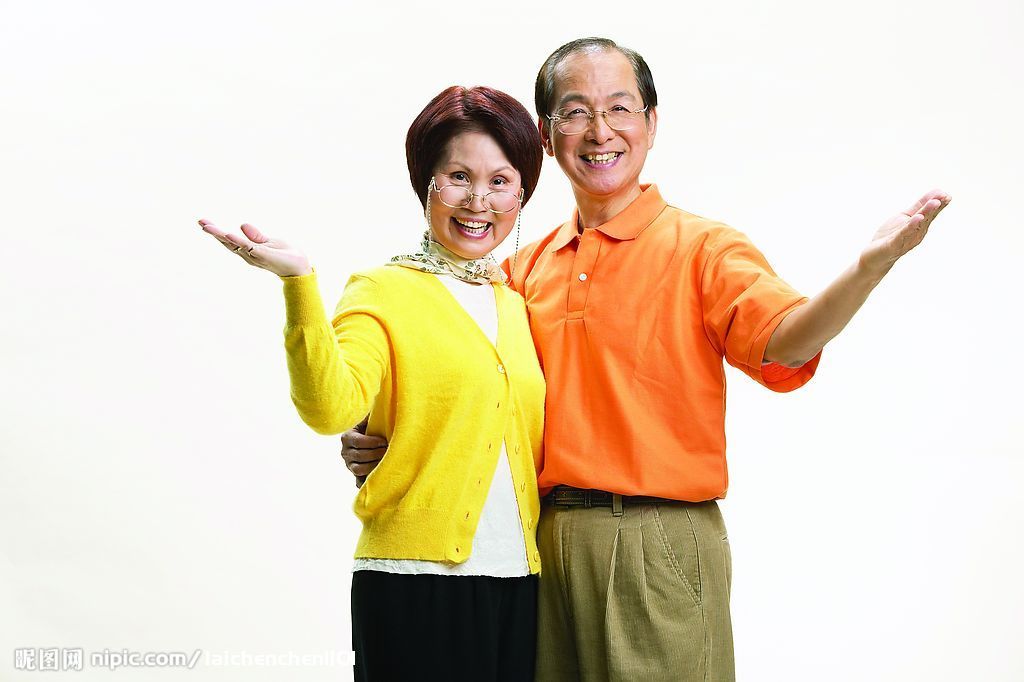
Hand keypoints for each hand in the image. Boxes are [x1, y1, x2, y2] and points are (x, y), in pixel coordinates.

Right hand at [198, 218, 312, 277]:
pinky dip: (239, 241)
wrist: (299, 266)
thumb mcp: (267, 241)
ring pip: (235, 244)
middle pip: (227, 242)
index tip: (202, 222)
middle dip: (214, 233)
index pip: (228, 239)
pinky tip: (229, 234)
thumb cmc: (284, 254)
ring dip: (221, 236)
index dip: (216, 232)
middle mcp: (248, 254)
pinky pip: (249, 248)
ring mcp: (255, 255)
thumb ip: (255, 235)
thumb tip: (242, 224)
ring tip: (209, 227)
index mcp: (247, 249)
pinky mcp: (264, 255)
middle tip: (200, 223)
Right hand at [341, 418, 387, 487]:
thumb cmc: (373, 427)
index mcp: (347, 437)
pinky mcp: (356, 476)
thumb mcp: (370, 419)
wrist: (371, 439)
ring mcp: (349, 465)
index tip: (384, 441)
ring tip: (387, 461)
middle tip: (388, 451)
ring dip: (374, 466)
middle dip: (376, 454)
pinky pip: (359, 481)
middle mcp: (345, 452)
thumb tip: (380, 401)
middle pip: (359, 456)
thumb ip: (373, 413)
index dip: (371, 442)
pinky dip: (367, 481)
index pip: (357, 441)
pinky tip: (379, 477)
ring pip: (358, 469)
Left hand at [860, 189, 951, 273]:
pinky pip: (903, 234)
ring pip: (918, 224)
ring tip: (934, 202)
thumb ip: (918, 207)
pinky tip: (917, 218)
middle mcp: (916, 233)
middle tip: (944, 196)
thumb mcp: (905, 217)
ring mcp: (906, 239)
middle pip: (927, 218)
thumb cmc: (891, 236)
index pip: (931, 213)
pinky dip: (911, 226)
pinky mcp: (894, 244)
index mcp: (920, 226)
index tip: (946, 194)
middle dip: (934, 206)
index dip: (939, 204)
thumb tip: (934, 194)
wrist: (875, 256)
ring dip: (926, 212)